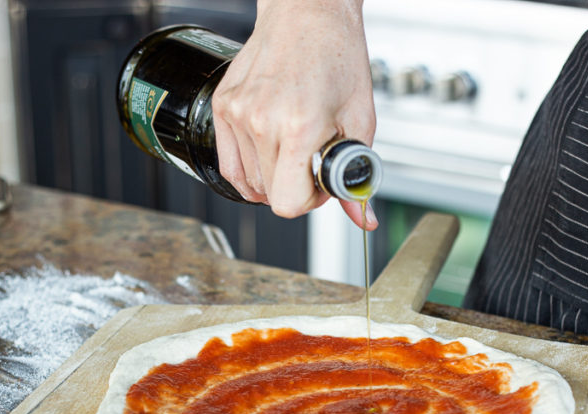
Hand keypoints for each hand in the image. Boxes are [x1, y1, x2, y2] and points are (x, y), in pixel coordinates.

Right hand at [211, 0, 378, 229]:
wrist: (308, 13)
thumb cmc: (337, 56)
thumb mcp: (361, 120)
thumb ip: (359, 177)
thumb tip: (364, 219)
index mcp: (299, 127)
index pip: (288, 204)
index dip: (310, 202)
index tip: (320, 184)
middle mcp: (262, 121)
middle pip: (270, 195)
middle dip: (295, 187)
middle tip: (311, 160)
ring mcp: (237, 114)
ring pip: (249, 182)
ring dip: (273, 176)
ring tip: (292, 148)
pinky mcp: (222, 106)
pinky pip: (229, 163)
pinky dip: (248, 169)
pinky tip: (268, 156)